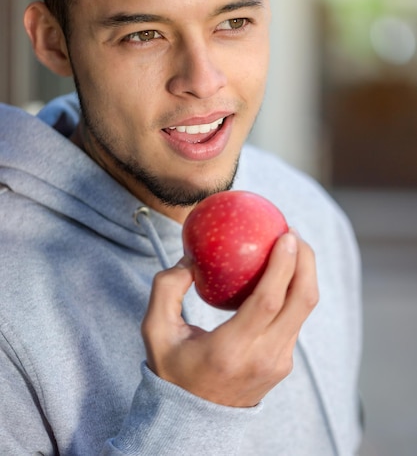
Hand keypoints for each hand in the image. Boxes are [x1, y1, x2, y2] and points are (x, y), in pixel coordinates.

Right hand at [141, 229, 318, 407]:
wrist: (195, 421)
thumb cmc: (172, 370)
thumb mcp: (156, 331)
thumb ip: (166, 289)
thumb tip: (191, 258)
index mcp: (231, 350)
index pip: (269, 302)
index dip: (283, 266)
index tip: (286, 234)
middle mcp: (262, 357)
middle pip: (301, 302)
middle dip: (305, 261)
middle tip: (292, 231)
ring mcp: (278, 363)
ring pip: (305, 309)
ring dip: (305, 272)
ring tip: (292, 245)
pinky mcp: (284, 363)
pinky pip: (296, 318)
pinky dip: (295, 289)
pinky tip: (283, 270)